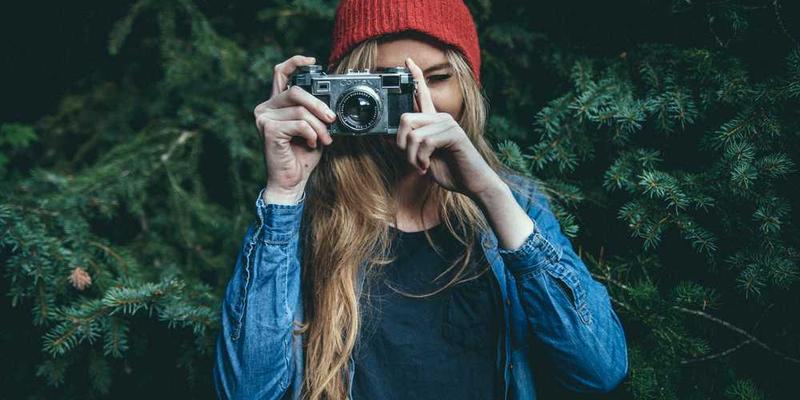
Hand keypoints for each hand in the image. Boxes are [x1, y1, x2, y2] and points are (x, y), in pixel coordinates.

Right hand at [253, 55, 335, 201]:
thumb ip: (315, 112)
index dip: (295, 62)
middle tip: (332, 119)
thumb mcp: (313, 128)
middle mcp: (266, 108)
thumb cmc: (302, 156)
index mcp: (276, 104)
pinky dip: (311, 134)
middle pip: (296, 91)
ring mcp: (264, 118)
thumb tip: (330, 102)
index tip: (313, 61)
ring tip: (324, 139)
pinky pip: (299, 124)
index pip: (280, 73)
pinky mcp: (268, 130)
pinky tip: (311, 143)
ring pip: (300, 110)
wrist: (291, 181)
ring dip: (319, 126)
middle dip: (319, 105)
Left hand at [396, 57, 503, 199]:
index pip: (423, 94)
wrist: (473, 184)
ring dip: (412, 157)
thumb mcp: (422, 159)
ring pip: (413, 135)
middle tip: (412, 161)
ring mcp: (448, 124)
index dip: (415, 76)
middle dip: (401, 145)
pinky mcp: (454, 134)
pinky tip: (428, 167)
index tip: (408, 60)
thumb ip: (407, 147)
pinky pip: (425, 142)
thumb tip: (386, 137)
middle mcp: (440, 118)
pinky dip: (421, 159)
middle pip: (405, 118)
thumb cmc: (450, 171)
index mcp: (433, 122)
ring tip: (422, 167)